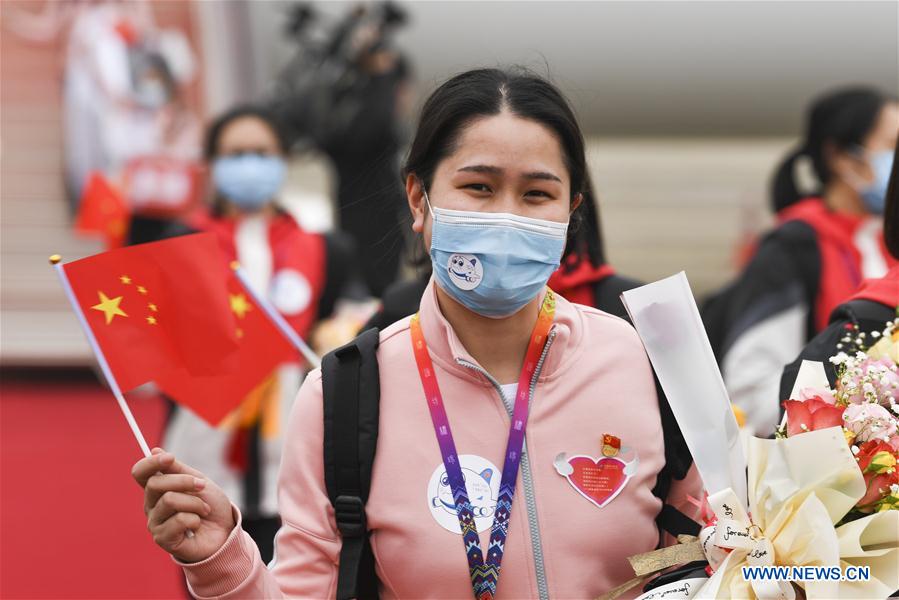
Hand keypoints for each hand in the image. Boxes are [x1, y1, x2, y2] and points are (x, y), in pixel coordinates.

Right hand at [132, 448, 234, 562]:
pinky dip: (196, 519)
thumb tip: (155, 451)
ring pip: (170, 500)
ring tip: (204, 510)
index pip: (140, 473)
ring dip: (195, 503)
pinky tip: (197, 525)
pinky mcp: (163, 539)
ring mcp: (155, 523)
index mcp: (157, 490)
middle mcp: (151, 506)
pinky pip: (179, 520)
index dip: (151, 463)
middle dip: (184, 481)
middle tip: (202, 486)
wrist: (224, 531)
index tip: (170, 458)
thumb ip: (177, 469)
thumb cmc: (211, 506)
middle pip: (155, 484)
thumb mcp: (198, 481)